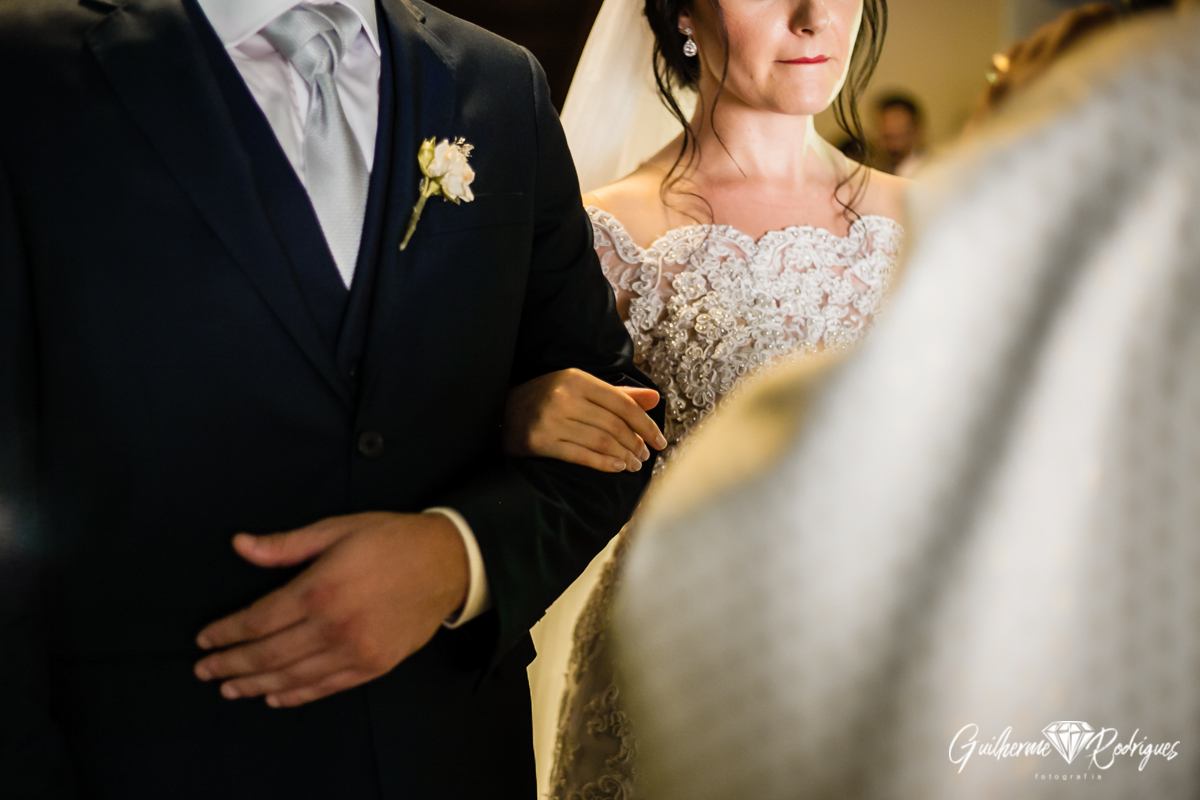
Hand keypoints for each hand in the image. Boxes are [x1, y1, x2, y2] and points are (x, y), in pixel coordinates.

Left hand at [194, 512, 467, 707]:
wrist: (447, 563)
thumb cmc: (391, 540)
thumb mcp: (337, 529)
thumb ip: (286, 544)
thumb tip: (240, 545)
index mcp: (321, 588)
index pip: (259, 619)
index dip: (226, 632)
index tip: (205, 639)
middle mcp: (334, 625)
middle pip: (268, 653)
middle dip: (231, 663)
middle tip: (205, 670)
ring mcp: (355, 651)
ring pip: (292, 676)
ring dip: (254, 684)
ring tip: (229, 688)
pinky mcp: (373, 666)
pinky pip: (325, 687)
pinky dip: (295, 695)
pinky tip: (273, 696)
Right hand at [503, 368, 665, 472]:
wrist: (499, 412)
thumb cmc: (545, 398)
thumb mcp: (578, 387)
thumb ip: (618, 394)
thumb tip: (655, 398)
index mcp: (576, 379)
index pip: (622, 403)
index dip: (645, 424)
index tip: (660, 440)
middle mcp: (564, 397)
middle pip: (613, 425)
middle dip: (636, 443)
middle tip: (646, 456)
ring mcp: (550, 420)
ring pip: (600, 442)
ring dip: (623, 456)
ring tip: (635, 465)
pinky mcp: (539, 441)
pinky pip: (580, 456)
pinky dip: (604, 464)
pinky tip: (617, 468)